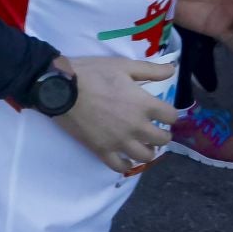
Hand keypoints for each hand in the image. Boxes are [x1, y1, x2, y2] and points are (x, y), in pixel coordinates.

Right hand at [50, 54, 179, 172]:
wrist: (59, 88)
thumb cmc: (91, 73)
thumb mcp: (122, 65)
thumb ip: (150, 69)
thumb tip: (173, 69)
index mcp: (144, 105)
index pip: (171, 116)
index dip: (168, 113)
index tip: (161, 112)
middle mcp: (136, 127)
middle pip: (162, 139)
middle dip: (162, 134)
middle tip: (153, 129)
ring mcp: (119, 141)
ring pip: (145, 156)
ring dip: (148, 150)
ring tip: (142, 144)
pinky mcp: (101, 149)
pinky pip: (120, 166)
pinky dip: (126, 164)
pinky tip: (126, 159)